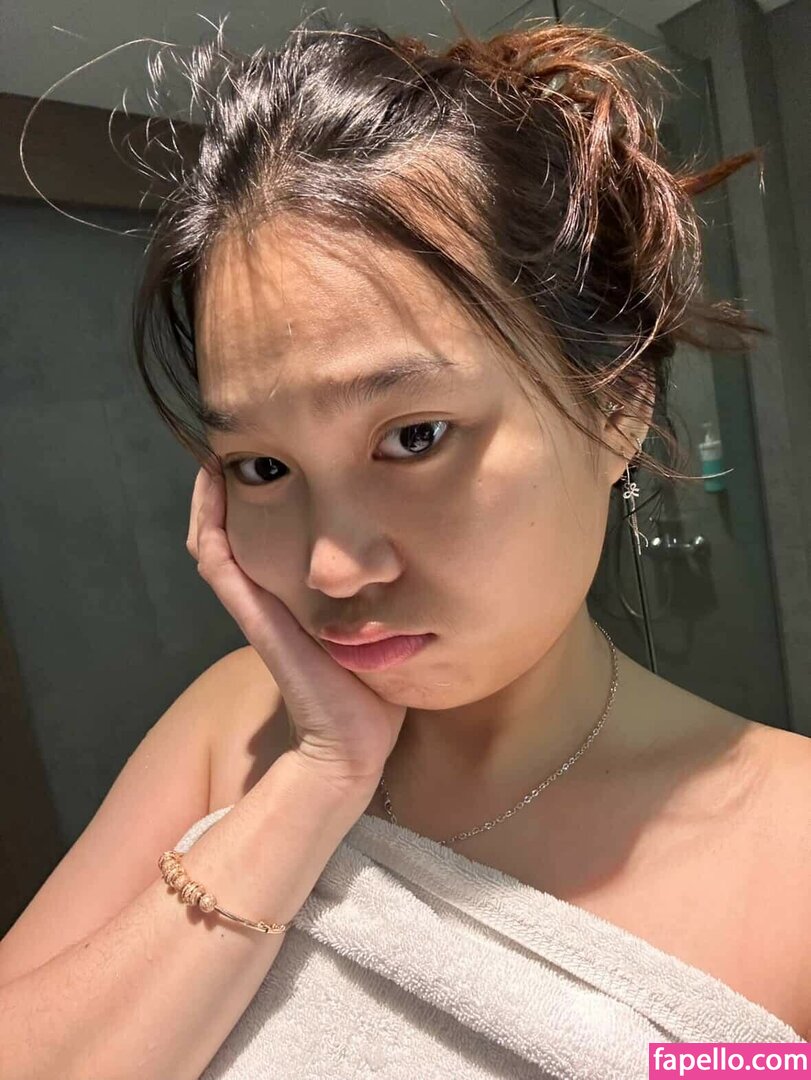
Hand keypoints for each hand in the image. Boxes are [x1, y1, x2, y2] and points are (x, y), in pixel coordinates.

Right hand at [186, 463, 407, 789]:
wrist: (355, 743)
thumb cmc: (371, 691)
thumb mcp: (377, 628)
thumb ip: (381, 598)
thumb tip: (415, 560)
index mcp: (289, 602)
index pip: (255, 542)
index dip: (250, 502)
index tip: (263, 459)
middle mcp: (265, 600)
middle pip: (224, 536)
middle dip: (222, 493)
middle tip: (230, 447)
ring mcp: (255, 608)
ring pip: (212, 543)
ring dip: (207, 501)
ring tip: (215, 457)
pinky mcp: (255, 619)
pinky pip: (219, 563)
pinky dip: (211, 524)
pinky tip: (215, 488)